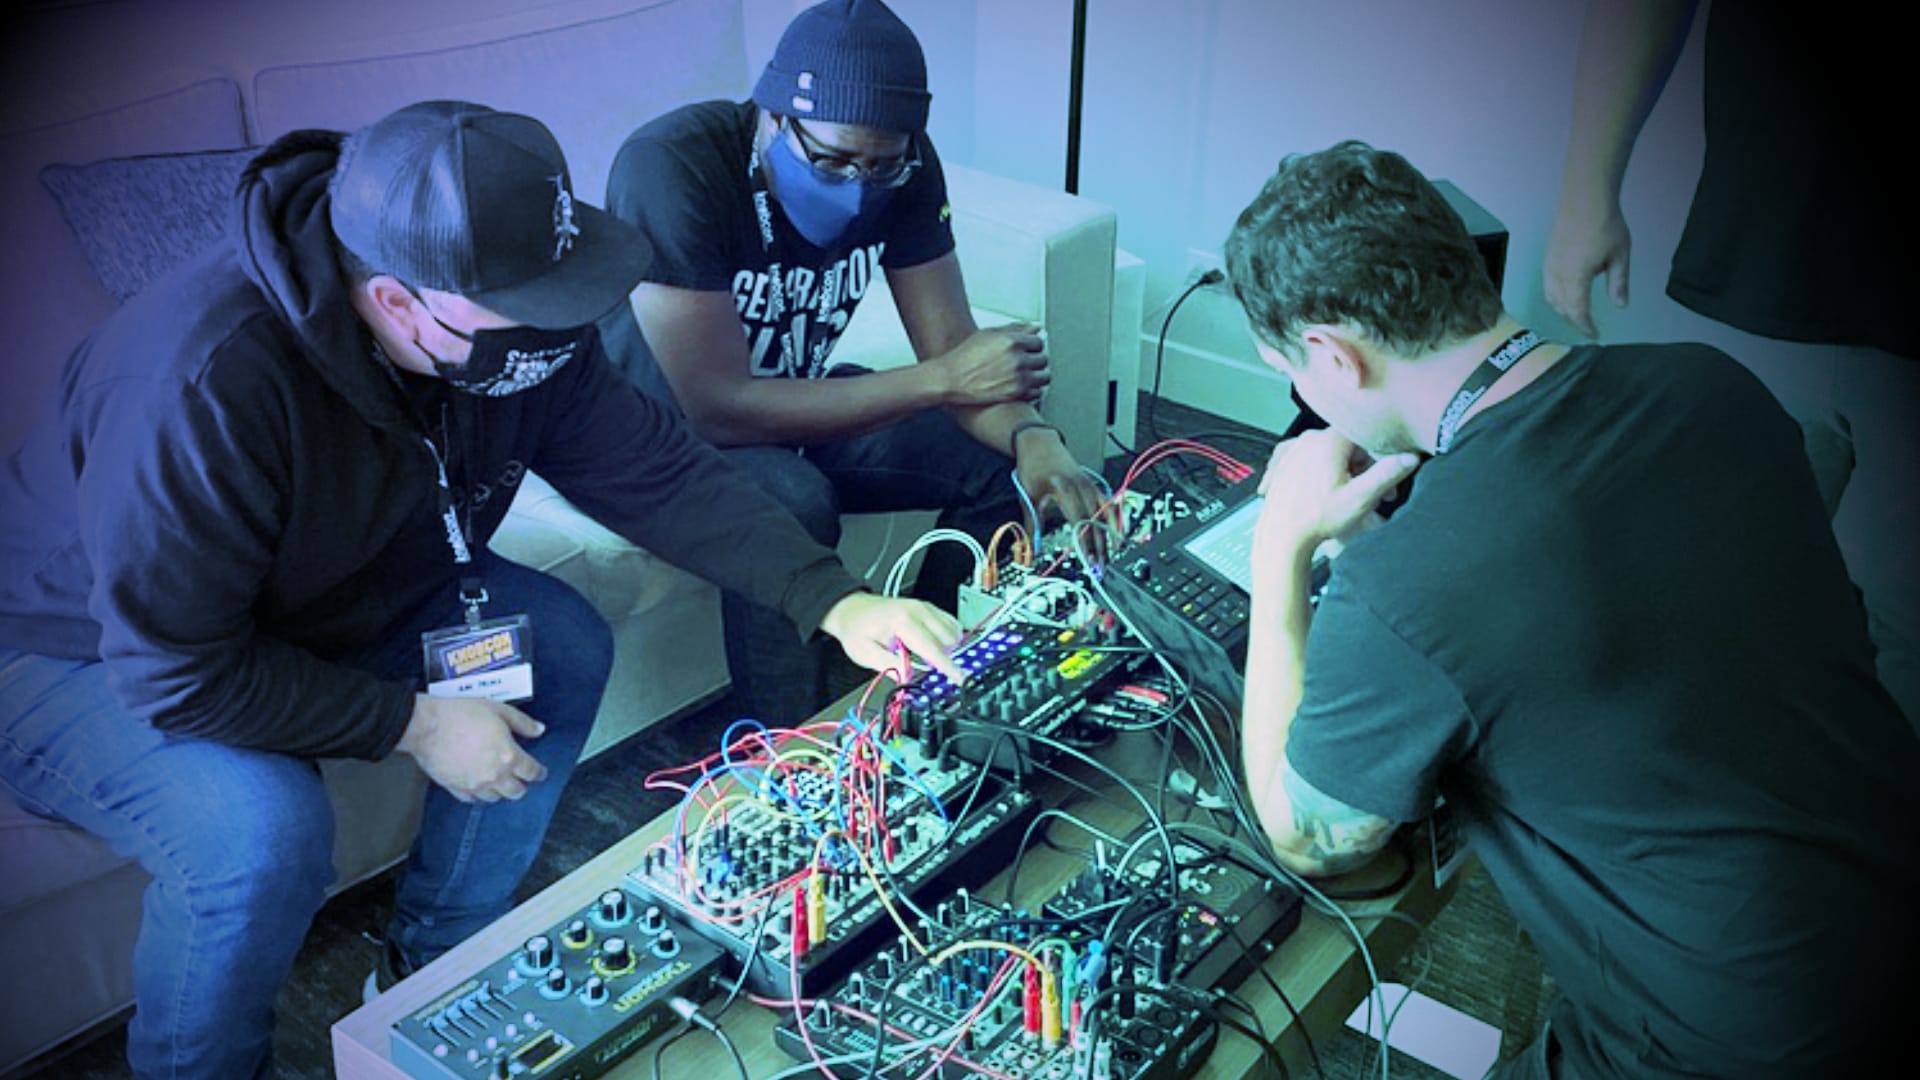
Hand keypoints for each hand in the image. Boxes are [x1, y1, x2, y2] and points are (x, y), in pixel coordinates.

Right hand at [397, 695, 549, 803]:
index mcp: (508, 756)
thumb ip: (522, 723)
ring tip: (500, 783)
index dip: (539, 773)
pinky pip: (472, 799)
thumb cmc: (461, 714)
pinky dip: (478, 795)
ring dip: (500, 791)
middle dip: (521, 786)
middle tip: (520, 779)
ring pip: (495, 798)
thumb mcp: (499, 710)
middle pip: (516, 792)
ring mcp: (474, 784)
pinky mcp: (456, 788)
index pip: (531, 772)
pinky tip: (479, 787)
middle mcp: (494, 775)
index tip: (540, 773)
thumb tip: (539, 730)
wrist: (428, 725)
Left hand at [819, 591, 965, 683]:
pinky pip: (951, 623)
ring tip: (924, 655)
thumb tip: (909, 675)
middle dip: (943, 658)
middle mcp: (918, 611)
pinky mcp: (928, 608)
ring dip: (947, 648)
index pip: (932, 649)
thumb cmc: (857, 629)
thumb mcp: (865, 653)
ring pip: (953, 631)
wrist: (851, 610)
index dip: (947, 666)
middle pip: (948, 640)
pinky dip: (949, 637)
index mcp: (903, 621)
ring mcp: (925, 607)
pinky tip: (934, 645)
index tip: (959, 678)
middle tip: (925, 667)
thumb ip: (889, 666)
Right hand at [932, 324, 1048, 406]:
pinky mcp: (1016, 394)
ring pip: (1045, 377)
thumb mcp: (988, 335)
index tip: (1026, 350)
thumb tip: (1036, 326)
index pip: (1038, 342)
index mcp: (1012, 341)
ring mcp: (1018, 378)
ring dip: (1038, 376)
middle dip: (1035, 361)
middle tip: (1025, 363)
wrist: (950, 379)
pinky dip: (1033, 391)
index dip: (1032, 346)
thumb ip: (1015, 329)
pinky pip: (1038, 393)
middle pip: (1043, 359)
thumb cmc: (965, 356)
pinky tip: (1022, 387)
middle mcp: (1018, 359)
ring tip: (1028, 376)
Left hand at [1012, 426, 1111, 557]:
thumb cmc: (1033, 467)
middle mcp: (1081, 487)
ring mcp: (1090, 485)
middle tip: (1101, 564)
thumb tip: (1030, 549)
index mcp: (1064, 489)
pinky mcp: (1093, 485)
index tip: (1088, 557)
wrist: (1039, 443)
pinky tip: (1119, 531)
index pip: (1078, 520)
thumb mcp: (1028, 497)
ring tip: (1115, 552)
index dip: (1085, 541)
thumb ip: (1031, 526)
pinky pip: (1109, 503)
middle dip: (1100, 544)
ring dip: (1110, 533)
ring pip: (1106, 512)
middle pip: (1095, 519)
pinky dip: (1115, 518)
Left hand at [1252, 431, 1421, 582]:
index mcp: (1328, 441)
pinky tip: (1326, 488)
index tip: (1387, 480)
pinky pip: (1310, 459)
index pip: (1366, 437)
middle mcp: (1308, 439)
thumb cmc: (1316, 520)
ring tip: (1350, 496)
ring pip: (1329, 451)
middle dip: (1365, 467)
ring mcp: (1293, 450)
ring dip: (1344, 470)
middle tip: (1376, 495)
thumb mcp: (1359, 499)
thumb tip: (1410, 457)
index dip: (1381, 458)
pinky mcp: (1282, 463)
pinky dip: (1321, 471)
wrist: (1281, 536)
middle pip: (1348, 445)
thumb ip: (1386, 475)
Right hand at [1544, 195, 1630, 337]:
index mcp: (1576, 278)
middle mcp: (1558, 275)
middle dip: (1574, 321)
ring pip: (1551, 298)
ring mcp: (1549, 266)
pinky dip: (1555, 298)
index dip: (1586, 326)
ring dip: (1562, 311)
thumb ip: (1618, 283)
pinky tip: (1565, 296)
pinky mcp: (1547, 258)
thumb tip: (1621, 306)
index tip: (1595, 335)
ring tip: (1576, 315)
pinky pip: (1547, 286)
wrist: (1585, 199)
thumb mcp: (1619, 256)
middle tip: (1588, 328)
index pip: (1578, 311)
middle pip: (1562, 308)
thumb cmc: (1605, 225)